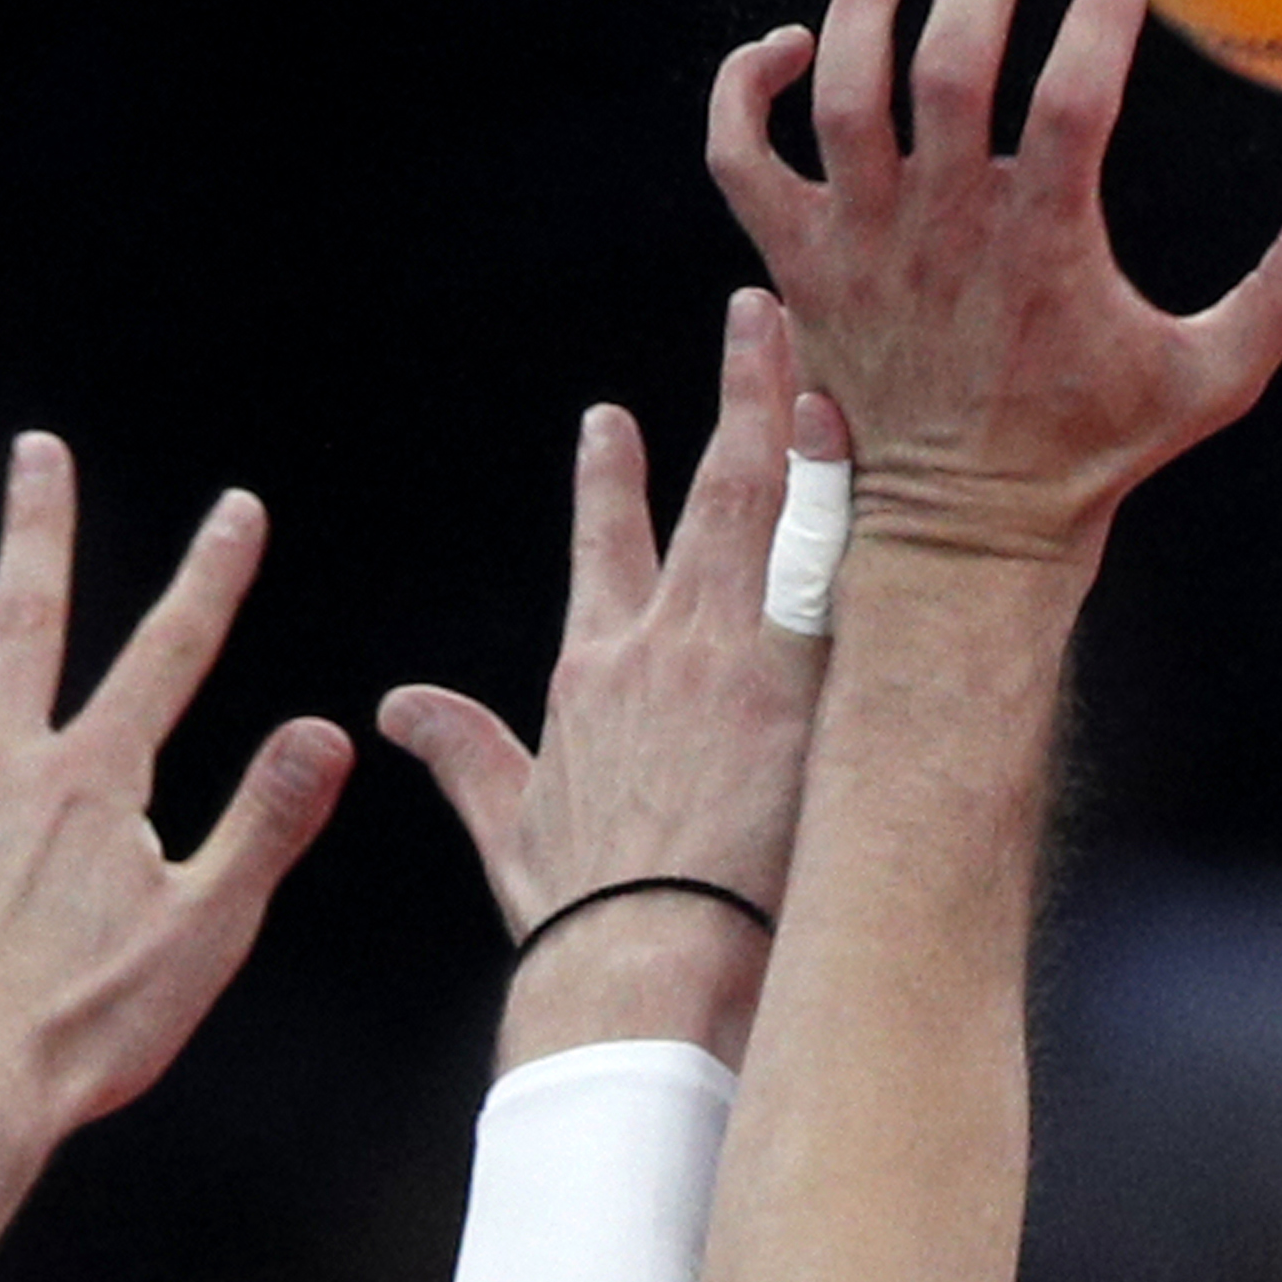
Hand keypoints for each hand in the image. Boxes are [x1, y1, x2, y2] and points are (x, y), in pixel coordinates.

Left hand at [0, 435, 352, 1238]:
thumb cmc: (87, 1030)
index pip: (169, 654)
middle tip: (35, 450)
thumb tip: (328, 729)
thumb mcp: (209, 928)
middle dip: (35, 531)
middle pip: (19, 625)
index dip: (211, 576)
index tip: (237, 507)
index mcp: (92, 784)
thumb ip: (265, 820)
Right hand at [379, 288, 835, 1066]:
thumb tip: (399, 708)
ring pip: (779, 499)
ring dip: (799, 411)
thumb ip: (463, 754)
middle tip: (756, 319)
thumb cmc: (589, 914)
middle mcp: (669, 639)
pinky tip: (881, 442)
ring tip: (821, 343)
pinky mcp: (810, 679)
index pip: (601, 544)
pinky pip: (846, 567)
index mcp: (596, 670)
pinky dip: (859, 498)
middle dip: (735, 391)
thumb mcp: (509, 824)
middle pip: (711, 486)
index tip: (611, 420)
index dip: (606, 478)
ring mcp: (744, 651)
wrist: (649, 962)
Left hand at [704, 0, 1281, 569]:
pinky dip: (747, 88)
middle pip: (947, 65)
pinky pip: (741, 156)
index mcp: (1044, 244)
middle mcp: (942, 230)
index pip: (1075, 99)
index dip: (1100, 21)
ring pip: (840, 89)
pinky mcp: (800, 263)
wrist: (964, 530)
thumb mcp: (1216, 378)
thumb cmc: (1094, 446)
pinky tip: (795, 44)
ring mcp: (859, 243)